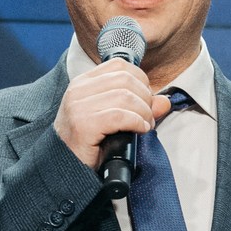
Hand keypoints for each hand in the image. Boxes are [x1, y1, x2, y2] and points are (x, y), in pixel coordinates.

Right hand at [54, 58, 171, 169]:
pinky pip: (120, 116)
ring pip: (125, 97)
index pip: (120, 65)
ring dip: (144, 112)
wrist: (65, 165)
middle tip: (148, 117)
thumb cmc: (89, 141)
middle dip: (145, 98)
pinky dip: (137, 122)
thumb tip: (165, 101)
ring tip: (144, 125)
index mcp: (84, 82)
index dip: (141, 80)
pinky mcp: (83, 124)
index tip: (145, 99)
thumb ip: (139, 106)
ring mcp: (78, 106)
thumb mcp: (114, 118)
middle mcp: (78, 90)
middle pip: (126, 79)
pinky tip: (139, 130)